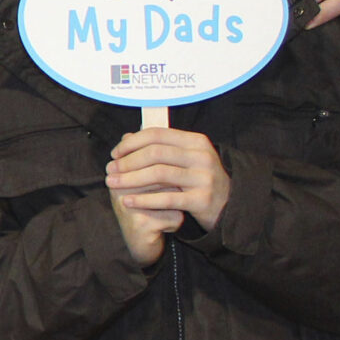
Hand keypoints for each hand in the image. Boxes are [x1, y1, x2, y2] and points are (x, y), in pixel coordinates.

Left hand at [106, 128, 227, 262]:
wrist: (228, 205)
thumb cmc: (199, 179)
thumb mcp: (185, 158)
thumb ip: (159, 147)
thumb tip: (126, 137)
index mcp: (195, 141)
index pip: (157, 134)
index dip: (131, 143)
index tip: (115, 153)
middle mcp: (201, 156)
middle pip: (155, 153)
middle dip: (127, 161)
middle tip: (110, 170)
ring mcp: (203, 178)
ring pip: (159, 174)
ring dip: (130, 179)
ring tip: (112, 183)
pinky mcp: (202, 199)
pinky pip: (167, 198)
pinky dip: (144, 199)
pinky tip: (127, 201)